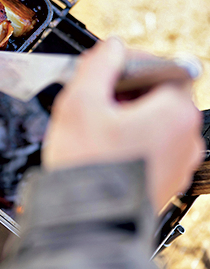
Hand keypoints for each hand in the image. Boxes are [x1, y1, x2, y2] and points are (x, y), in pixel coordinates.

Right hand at [42, 38, 204, 209]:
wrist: (87, 221)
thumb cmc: (87, 166)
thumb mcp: (80, 102)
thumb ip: (99, 64)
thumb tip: (112, 48)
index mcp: (175, 112)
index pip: (163, 67)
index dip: (130, 62)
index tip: (105, 67)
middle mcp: (187, 138)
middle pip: (159, 95)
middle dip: (125, 91)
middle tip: (93, 98)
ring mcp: (180, 163)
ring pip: (155, 122)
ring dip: (127, 116)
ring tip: (95, 127)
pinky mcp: (167, 181)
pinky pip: (152, 148)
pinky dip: (131, 141)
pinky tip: (102, 149)